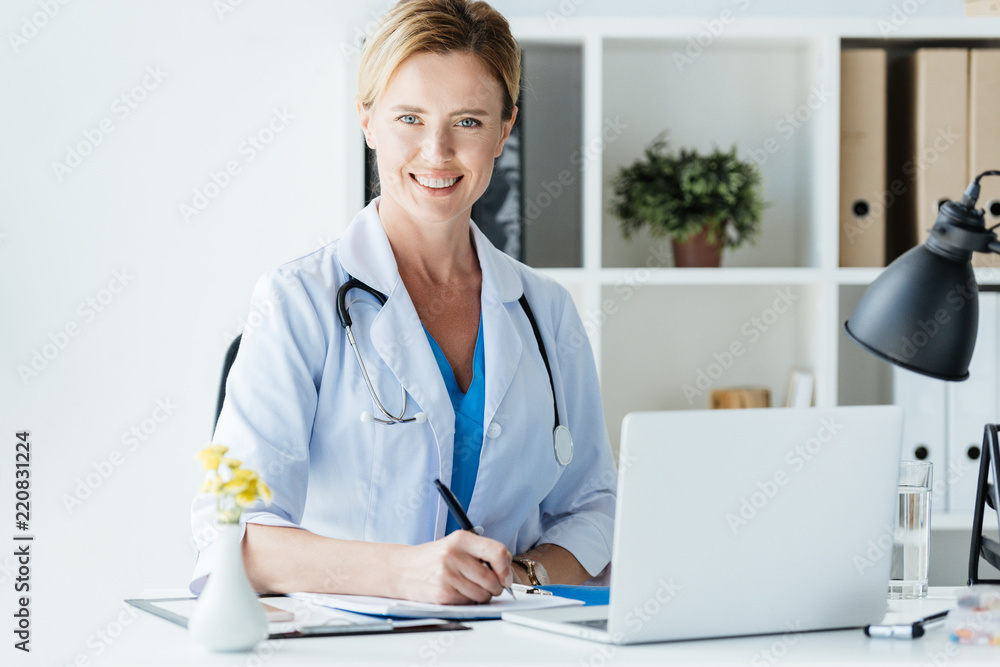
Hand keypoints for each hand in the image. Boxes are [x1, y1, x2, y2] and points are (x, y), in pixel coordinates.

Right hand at [389, 531, 513, 604]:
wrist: (402, 569)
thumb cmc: (433, 558)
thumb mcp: (456, 545)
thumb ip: (482, 552)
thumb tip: (507, 570)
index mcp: (461, 538)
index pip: (497, 552)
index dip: (506, 568)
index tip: (505, 576)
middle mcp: (453, 555)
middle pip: (492, 579)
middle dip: (496, 587)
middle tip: (490, 586)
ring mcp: (447, 575)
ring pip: (483, 594)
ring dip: (482, 596)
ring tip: (469, 587)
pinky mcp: (442, 593)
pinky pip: (468, 602)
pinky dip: (468, 601)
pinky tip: (457, 592)